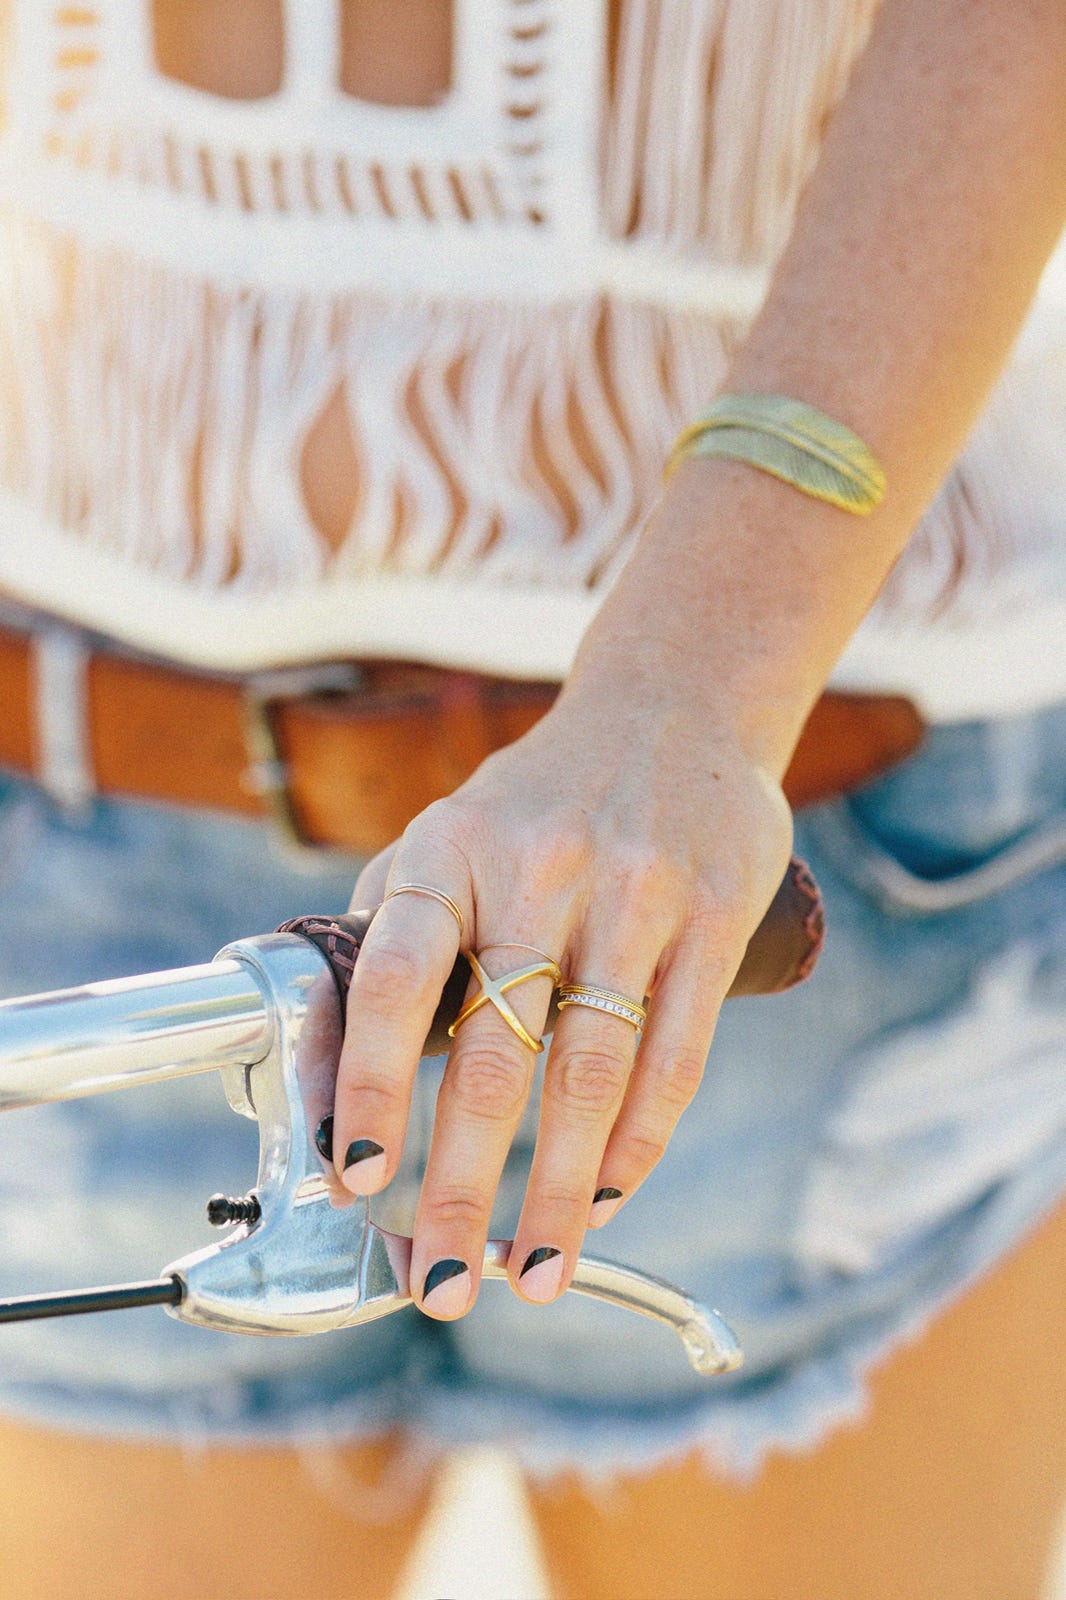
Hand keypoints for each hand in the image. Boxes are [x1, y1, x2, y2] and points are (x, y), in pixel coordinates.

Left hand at [327, 669, 791, 1320]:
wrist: (675, 708)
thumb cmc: (539, 798)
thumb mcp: (450, 828)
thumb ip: (391, 923)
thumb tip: (328, 1050)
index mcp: (452, 849)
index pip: (395, 978)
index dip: (368, 1085)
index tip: (355, 1178)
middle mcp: (542, 870)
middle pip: (494, 1055)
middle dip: (462, 1186)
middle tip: (442, 1282)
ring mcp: (637, 894)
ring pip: (590, 1074)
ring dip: (558, 1193)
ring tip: (532, 1273)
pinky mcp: (717, 919)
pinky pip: (675, 1057)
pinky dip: (636, 1146)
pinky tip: (605, 1199)